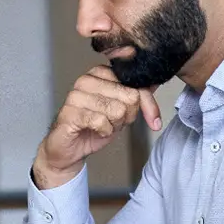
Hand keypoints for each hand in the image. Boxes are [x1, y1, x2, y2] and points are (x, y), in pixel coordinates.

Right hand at [33, 66, 160, 188]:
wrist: (69, 149)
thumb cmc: (93, 127)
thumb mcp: (122, 111)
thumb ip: (137, 96)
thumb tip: (154, 82)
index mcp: (100, 74)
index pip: (135, 83)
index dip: (148, 104)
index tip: (154, 120)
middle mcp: (87, 80)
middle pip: (129, 97)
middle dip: (128, 117)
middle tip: (115, 122)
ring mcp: (76, 95)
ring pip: (117, 110)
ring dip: (114, 125)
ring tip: (103, 126)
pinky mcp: (70, 112)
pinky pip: (101, 121)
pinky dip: (104, 131)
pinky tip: (95, 130)